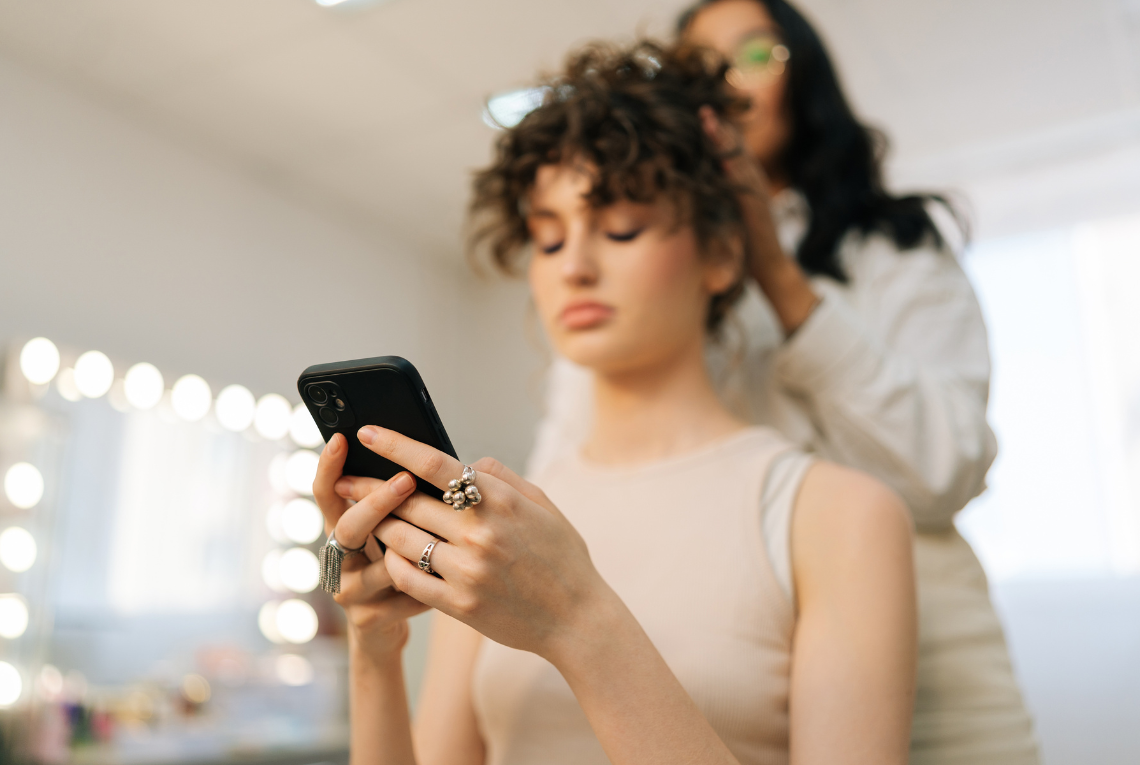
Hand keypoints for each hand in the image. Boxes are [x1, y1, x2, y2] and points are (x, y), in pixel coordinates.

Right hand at [313, 433, 431, 658]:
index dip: (329, 467)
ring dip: (416, 549)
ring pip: (382, 564)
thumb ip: (400, 501)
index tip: (342, 439)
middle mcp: (336, 558)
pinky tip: (450, 576)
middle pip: (348, 526)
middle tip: (406, 480)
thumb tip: (424, 460)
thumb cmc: (400, 563)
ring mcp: (348, 591)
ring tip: (447, 536)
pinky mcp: (366, 619)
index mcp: (342, 527)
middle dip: (377, 502)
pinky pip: (405, 594)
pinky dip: (430, 582)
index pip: (326, 493)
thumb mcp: (395, 530)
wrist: (389, 628)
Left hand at [333, 426, 611, 662]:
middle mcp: (481, 533)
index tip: (367, 432)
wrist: (577, 618)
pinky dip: (393, 564)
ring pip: (403, 539)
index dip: (395, 445)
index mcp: (501, 500)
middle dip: (370, 488)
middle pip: (408, 502)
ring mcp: (468, 571)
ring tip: (362, 517)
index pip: (434, 464)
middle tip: (346, 479)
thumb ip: (502, 477)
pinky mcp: (460, 605)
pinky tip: (388, 555)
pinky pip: (410, 579)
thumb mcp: (542, 504)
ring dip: (378, 526)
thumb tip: (465, 461)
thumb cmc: (561, 556)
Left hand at [700, 105, 818, 333]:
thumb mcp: (726, 215)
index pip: (730, 153)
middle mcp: (752, 185)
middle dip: (720, 130)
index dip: (717, 135)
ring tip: (711, 123)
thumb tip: (694, 187)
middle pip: (736, 150)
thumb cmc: (743, 243)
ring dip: (726, 142)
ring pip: (742, 162)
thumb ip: (716, 198)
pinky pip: (746, 186)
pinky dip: (736, 170)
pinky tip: (724, 158)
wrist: (768, 266)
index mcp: (743, 185)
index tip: (701, 116)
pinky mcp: (758, 210)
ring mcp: (757, 196)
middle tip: (703, 109)